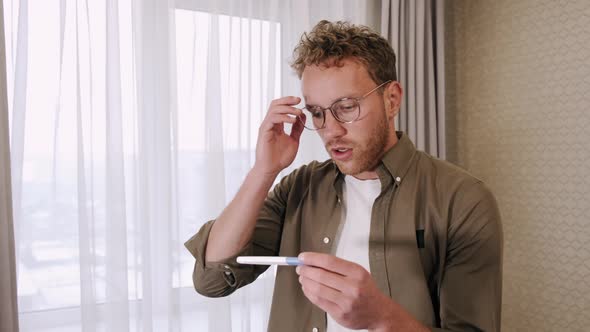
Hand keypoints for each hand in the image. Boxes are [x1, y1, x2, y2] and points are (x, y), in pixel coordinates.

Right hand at [253, 96, 304, 175]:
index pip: (280, 107)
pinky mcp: (264, 132)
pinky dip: (283, 117)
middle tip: (298, 101)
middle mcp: (270, 124)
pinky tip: (292, 121)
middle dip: (287, 100)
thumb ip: (297, 129)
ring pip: (274, 109)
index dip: (289, 102)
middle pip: (275, 104)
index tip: (299, 101)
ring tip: (298, 113)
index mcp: (276, 125)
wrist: (271, 169)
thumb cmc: (280, 158)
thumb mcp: (293, 140)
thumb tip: (302, 116)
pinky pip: (272, 119)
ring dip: (288, 109)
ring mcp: (266, 127)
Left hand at [297, 252, 427, 331]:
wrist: (379, 313)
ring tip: (302, 278)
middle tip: (300, 268)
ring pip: (318, 289)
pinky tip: (307, 289)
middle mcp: (353, 287)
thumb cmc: (367, 291)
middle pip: (321, 275)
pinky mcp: (340, 313)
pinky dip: (309, 293)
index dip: (312, 258)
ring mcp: (346, 302)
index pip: (329, 262)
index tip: (303, 257)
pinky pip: (319, 301)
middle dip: (306, 270)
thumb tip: (313, 261)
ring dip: (306, 282)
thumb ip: (338, 267)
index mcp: (357, 273)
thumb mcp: (358, 273)